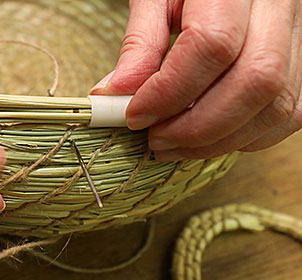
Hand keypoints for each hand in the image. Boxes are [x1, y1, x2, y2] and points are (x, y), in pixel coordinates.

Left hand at [91, 0, 301, 160]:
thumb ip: (140, 42)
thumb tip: (115, 94)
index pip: (213, 45)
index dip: (170, 91)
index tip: (135, 115)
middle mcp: (279, 8)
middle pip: (254, 82)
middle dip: (196, 127)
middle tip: (155, 139)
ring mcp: (298, 38)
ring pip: (276, 105)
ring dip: (218, 141)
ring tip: (174, 145)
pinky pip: (288, 114)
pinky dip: (245, 138)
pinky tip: (208, 139)